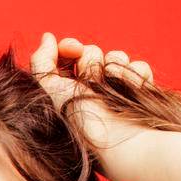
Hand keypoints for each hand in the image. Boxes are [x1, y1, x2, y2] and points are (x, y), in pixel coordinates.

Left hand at [30, 32, 153, 153]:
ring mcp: (116, 93)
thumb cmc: (81, 122)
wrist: (121, 144)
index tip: (73, 48)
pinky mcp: (139, 93)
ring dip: (114, 66)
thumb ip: (41, 61)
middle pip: (91, 52)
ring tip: (112, 89)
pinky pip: (138, 66)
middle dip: (90, 61)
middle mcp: (90, 93)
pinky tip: (132, 90)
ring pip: (115, 56)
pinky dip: (135, 74)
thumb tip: (48, 36)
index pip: (66, 57)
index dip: (69, 47)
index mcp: (65, 94)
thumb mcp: (50, 91)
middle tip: (90, 83)